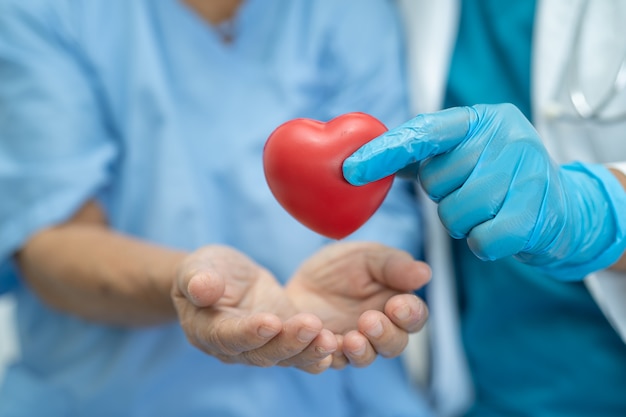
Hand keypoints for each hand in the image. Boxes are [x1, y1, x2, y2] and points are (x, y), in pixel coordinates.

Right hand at [172, 245, 337, 373]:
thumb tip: (200, 287)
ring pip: (284, 357)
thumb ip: (197, 278)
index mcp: (206, 330)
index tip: (270, 321)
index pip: (227, 336)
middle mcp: (234, 348)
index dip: (248, 332)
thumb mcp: (197, 266)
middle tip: (311, 326)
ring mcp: (260, 347)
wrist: (222, 277)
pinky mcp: (282, 340)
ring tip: (329, 338)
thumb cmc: (205, 270)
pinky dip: (315, 355)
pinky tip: (334, 347)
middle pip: (261, 353)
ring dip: (307, 350)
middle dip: (288, 342)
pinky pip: (299, 354)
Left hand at [286, 241, 429, 367]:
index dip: (410, 315)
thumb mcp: (367, 257)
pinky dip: (318, 352)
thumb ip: (394, 266)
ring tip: (343, 337)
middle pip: (392, 346)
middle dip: (384, 336)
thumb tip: (425, 274)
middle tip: (369, 321)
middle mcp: (377, 334)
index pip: (413, 319)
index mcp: (395, 308)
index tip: (398, 305)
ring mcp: (349, 347)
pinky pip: (321, 362)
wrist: (301, 278)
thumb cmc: (342, 267)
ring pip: (361, 359)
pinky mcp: (319, 354)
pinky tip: (316, 335)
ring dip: (356, 350)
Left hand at [343, 103, 625, 279]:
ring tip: (486, 209)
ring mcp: (526, 170)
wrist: (562, 205)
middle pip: (436, 181)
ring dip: (464, 221)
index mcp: (478, 119)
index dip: (383, 152)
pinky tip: (500, 228)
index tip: (350, 170)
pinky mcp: (537, 211)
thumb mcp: (463, 153)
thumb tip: (360, 160)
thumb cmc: (496, 177)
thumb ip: (419, 153)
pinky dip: (484, 242)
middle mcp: (504, 136)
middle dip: (444, 195)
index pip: (422, 132)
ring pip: (457, 213)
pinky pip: (483, 239)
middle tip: (470, 189)